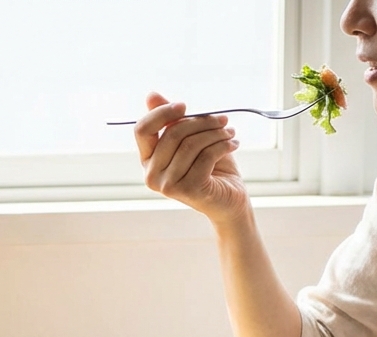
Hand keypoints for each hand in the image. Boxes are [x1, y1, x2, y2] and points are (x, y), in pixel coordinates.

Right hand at [135, 93, 249, 225]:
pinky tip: (233, 144)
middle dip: (201, 121)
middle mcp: (152, 175)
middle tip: (222, 120)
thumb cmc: (210, 168)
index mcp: (148, 160)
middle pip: (172, 134)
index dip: (162, 113)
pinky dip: (223, 145)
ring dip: (216, 133)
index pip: (142, 130)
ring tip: (230, 133)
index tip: (185, 106)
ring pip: (191, 144)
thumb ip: (172, 120)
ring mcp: (168, 185)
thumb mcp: (191, 139)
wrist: (230, 200)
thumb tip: (151, 95)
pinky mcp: (188, 190)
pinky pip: (206, 156)